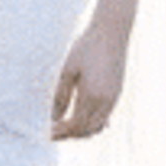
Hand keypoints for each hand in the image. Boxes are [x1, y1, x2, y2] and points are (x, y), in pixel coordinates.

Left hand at [51, 20, 127, 140]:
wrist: (111, 31)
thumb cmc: (87, 46)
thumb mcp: (67, 70)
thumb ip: (60, 96)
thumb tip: (54, 118)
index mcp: (92, 96)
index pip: (76, 126)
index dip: (62, 132)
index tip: (48, 132)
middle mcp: (106, 101)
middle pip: (87, 131)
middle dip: (70, 135)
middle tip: (54, 132)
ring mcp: (114, 98)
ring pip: (98, 126)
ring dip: (82, 131)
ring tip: (65, 126)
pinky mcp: (117, 93)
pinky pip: (105, 117)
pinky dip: (92, 123)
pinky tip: (81, 117)